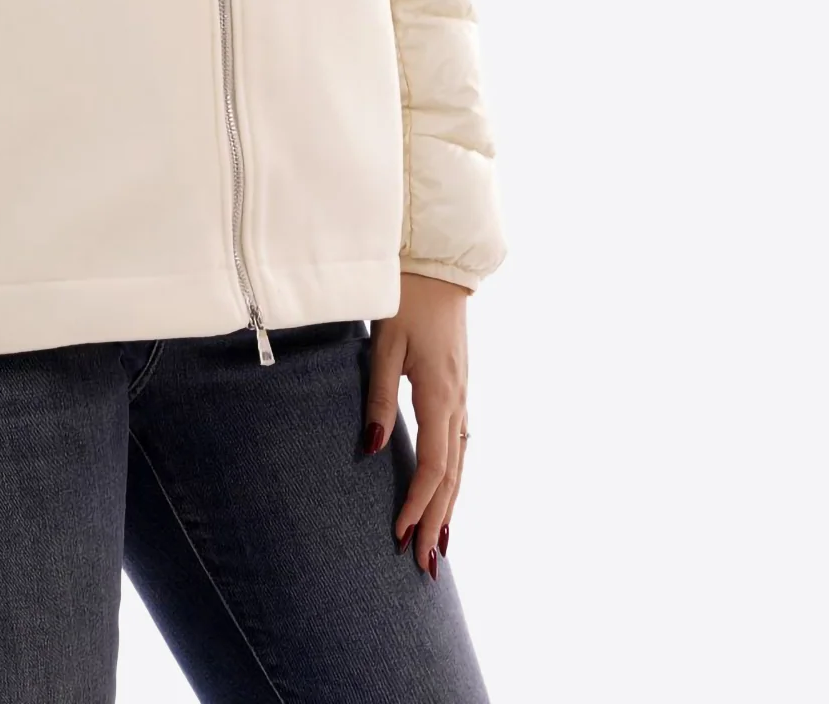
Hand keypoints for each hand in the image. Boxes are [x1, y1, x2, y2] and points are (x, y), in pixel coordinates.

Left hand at [363, 271, 470, 576]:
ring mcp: (462, 399)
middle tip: (423, 566)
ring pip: (459, 466)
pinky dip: (453, 481)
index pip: (433, 466)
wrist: (439, 270)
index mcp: (439, 395)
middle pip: (451, 477)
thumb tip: (373, 449)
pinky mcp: (458, 393)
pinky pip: (459, 448)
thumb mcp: (385, 347)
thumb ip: (378, 398)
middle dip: (437, 522)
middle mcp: (457, 404)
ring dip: (448, 508)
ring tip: (438, 547)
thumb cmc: (405, 303)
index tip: (401, 535)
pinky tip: (446, 497)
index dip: (418, 504)